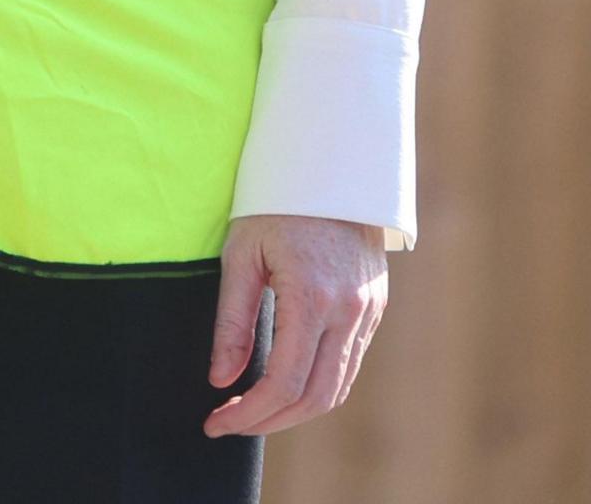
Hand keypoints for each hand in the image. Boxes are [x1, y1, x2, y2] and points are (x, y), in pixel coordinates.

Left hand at [201, 213, 385, 437]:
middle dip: (270, 421)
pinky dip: (318, 385)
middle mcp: (348, 311)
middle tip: (230, 423)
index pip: (282, 383)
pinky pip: (349, 364)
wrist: (332, 168)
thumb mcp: (241, 256)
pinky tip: (286, 383)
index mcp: (311, 297)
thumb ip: (232, 322)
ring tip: (254, 410)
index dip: (248, 414)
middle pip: (314, 398)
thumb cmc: (275, 205)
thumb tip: (220, 380)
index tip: (216, 423)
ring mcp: (368, 311)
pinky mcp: (375, 307)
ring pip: (337, 388)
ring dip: (295, 410)